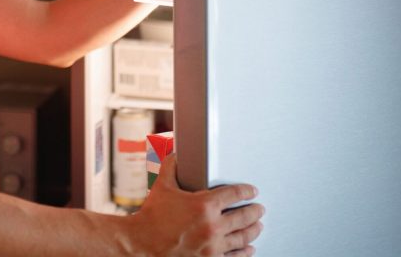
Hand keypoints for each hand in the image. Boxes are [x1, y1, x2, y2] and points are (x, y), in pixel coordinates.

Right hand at [129, 153, 263, 255]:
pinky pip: (234, 256)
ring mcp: (212, 246)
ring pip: (242, 238)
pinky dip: (244, 252)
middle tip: (259, 209)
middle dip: (254, 211)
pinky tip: (249, 249)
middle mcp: (212, 226)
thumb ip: (171, 167)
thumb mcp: (162, 186)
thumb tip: (175, 153)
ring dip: (253, 231)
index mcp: (204, 205)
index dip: (247, 191)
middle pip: (244, 217)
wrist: (141, 244)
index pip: (234, 194)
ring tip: (258, 226)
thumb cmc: (151, 216)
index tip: (252, 191)